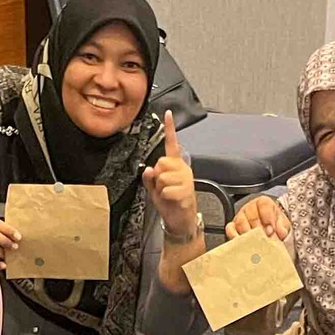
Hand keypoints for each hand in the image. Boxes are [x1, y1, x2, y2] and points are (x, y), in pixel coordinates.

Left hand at [141, 111, 199, 242]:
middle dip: (157, 176)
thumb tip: (148, 169)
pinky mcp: (186, 191)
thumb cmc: (169, 202)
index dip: (169, 129)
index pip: (172, 144)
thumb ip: (149, 178)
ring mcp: (186, 179)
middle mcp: (182, 168)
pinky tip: (173, 200)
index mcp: (175, 165)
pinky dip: (165, 197)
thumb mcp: (154, 189)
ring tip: (168, 194)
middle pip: (161, 162)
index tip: (168, 113)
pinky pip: (166, 190)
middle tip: (164, 187)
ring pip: (162, 177)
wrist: (180, 220)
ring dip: (161, 188)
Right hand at [224, 193, 289, 242]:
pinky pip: (230, 229)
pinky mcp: (233, 227)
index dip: (268, 218)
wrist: (269, 233)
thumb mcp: (283, 224)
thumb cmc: (275, 226)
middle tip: (264, 239)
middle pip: (251, 215)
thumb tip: (281, 231)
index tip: (271, 230)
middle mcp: (250, 208)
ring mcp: (240, 217)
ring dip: (249, 234)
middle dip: (259, 229)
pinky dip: (235, 236)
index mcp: (263, 202)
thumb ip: (283, 226)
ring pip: (241, 222)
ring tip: (255, 243)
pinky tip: (242, 244)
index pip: (264, 205)